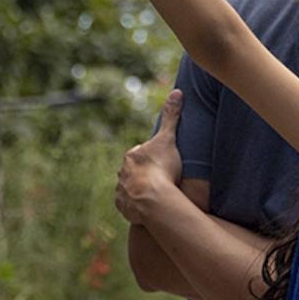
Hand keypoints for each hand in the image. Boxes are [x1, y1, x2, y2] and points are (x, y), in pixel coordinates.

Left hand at [113, 92, 183, 223]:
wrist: (153, 199)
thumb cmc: (162, 168)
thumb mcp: (168, 139)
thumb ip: (172, 116)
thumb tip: (177, 91)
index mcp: (131, 156)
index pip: (140, 154)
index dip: (151, 158)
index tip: (161, 163)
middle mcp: (121, 172)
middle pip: (133, 171)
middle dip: (143, 174)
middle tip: (160, 180)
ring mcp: (121, 191)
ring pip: (129, 188)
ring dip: (139, 191)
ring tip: (155, 196)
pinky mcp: (122, 207)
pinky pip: (128, 206)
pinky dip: (135, 206)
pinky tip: (146, 208)